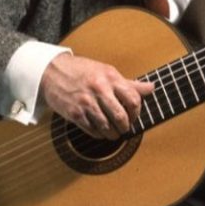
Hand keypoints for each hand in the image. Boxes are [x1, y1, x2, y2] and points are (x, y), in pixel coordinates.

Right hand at [40, 54, 154, 139]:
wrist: (52, 71)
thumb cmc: (82, 70)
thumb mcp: (106, 71)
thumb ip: (129, 83)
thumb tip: (151, 87)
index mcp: (110, 77)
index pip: (133, 99)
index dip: (137, 112)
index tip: (134, 116)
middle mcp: (99, 89)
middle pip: (121, 116)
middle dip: (126, 126)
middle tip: (125, 128)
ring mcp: (86, 102)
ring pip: (107, 126)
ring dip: (113, 133)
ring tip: (114, 133)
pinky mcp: (74, 113)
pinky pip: (92, 130)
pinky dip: (99, 134)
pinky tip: (101, 131)